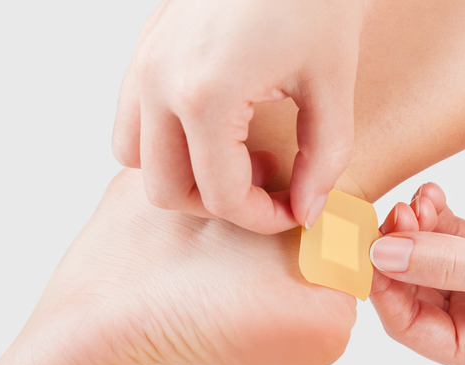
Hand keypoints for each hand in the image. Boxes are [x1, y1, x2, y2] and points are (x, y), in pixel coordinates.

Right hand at [113, 0, 367, 232]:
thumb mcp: (331, 84)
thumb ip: (323, 160)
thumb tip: (306, 212)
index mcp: (203, 95)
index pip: (218, 196)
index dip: (262, 218)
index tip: (294, 211)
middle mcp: (158, 83)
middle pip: (165, 189)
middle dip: (217, 203)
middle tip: (266, 186)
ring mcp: (144, 62)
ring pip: (134, 157)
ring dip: (182, 172)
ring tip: (238, 156)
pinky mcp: (145, 48)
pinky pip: (133, 118)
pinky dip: (165, 138)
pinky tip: (217, 125)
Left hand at [369, 181, 464, 364]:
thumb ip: (443, 263)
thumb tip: (380, 256)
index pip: (410, 328)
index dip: (385, 288)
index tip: (370, 247)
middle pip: (412, 292)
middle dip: (400, 252)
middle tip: (396, 212)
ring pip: (425, 262)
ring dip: (415, 230)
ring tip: (420, 200)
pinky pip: (446, 240)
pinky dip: (435, 219)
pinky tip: (433, 195)